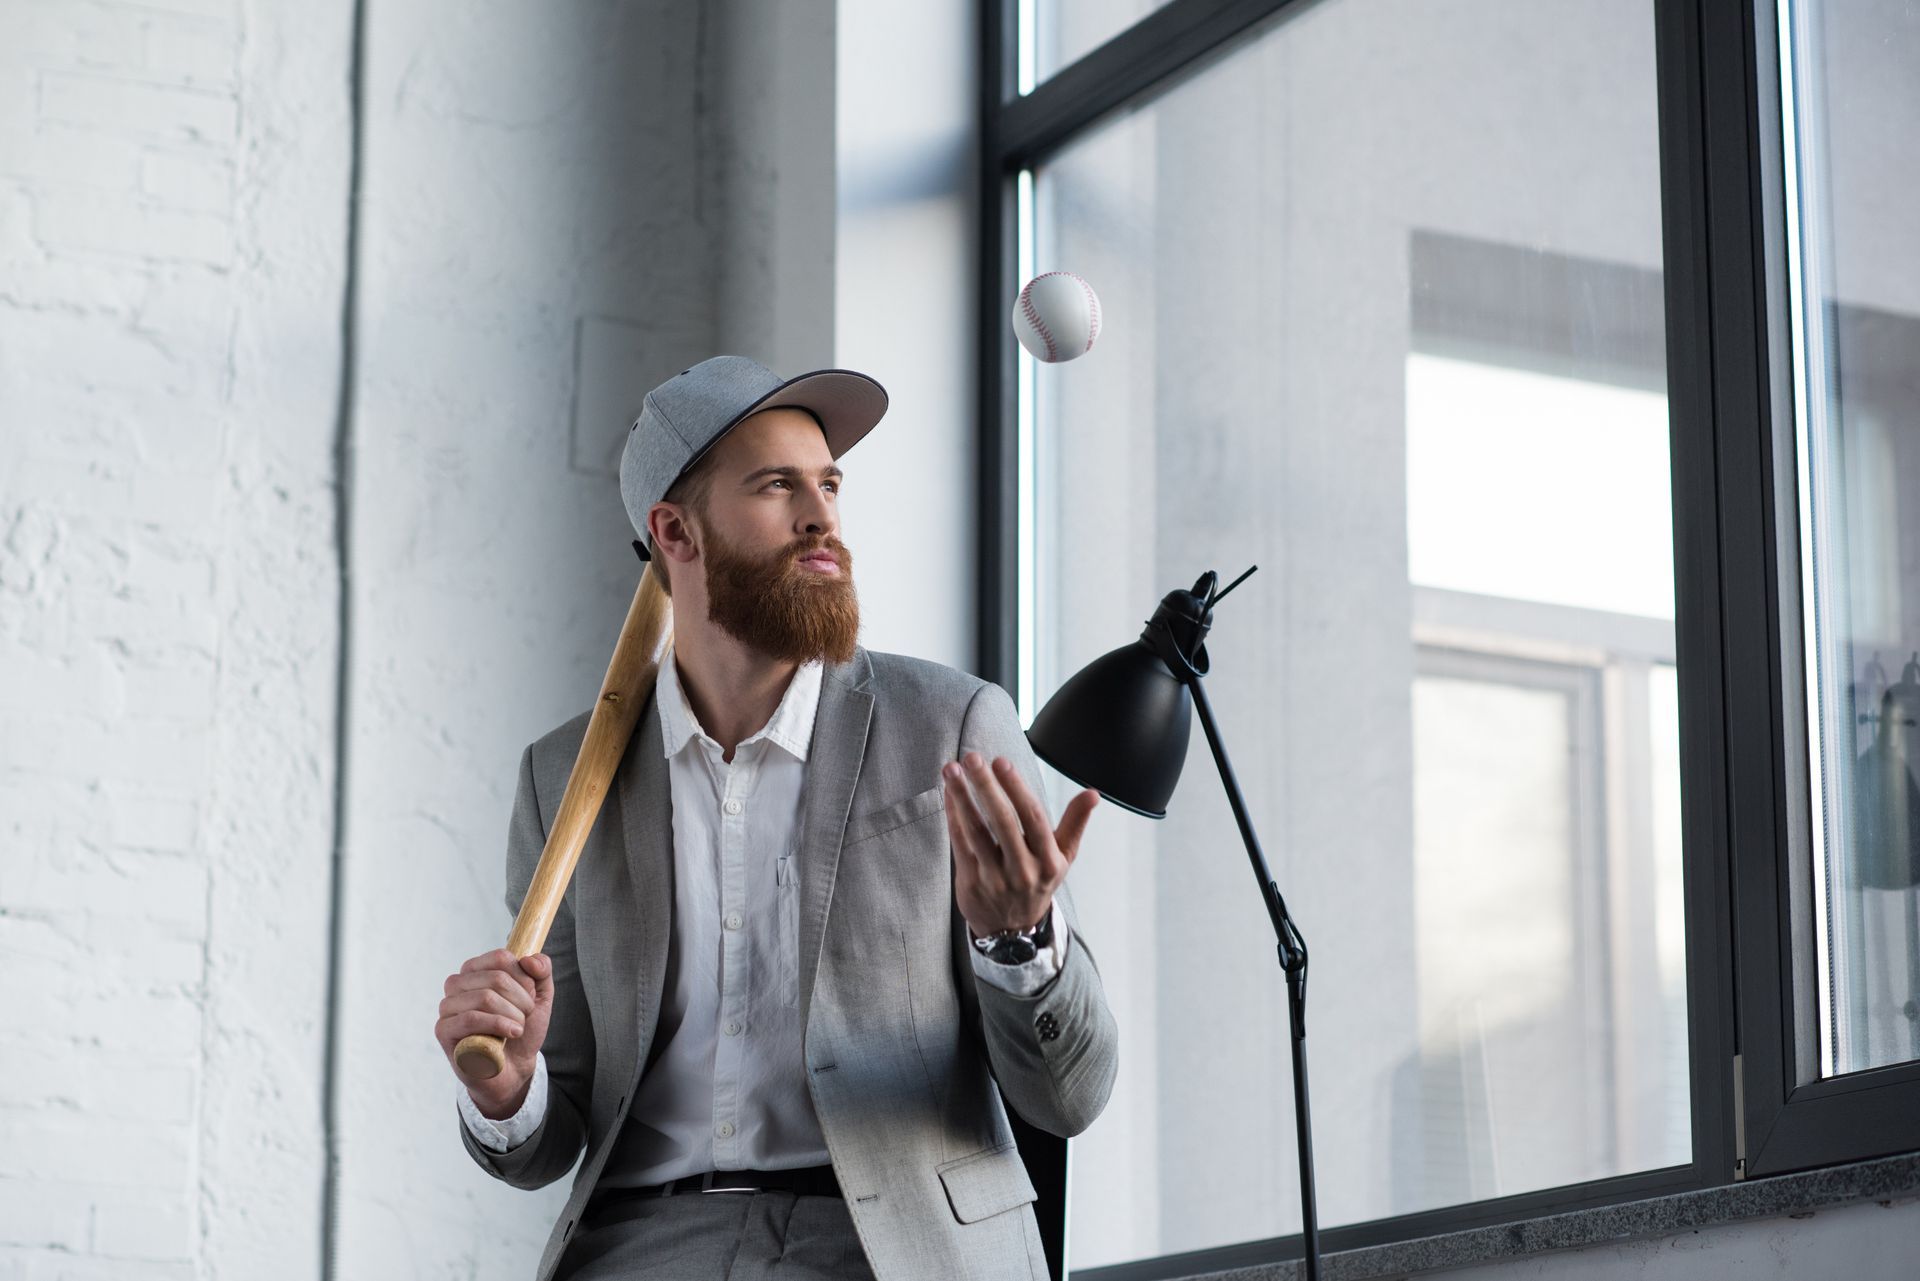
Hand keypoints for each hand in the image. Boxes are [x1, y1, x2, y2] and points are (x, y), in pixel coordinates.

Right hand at [434, 948, 552, 1118]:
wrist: (513, 1067)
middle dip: (521, 1000)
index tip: (530, 996)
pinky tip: (511, 1034)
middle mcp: (457, 984)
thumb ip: (541, 971)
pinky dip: (498, 1025)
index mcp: (476, 969)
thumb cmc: (521, 1028)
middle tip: (525, 1016)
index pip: (501, 958)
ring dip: (513, 1015)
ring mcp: (447, 1006)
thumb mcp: (540, 996)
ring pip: (485, 997)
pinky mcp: (443, 1030)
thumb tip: (529, 959)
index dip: (524, 978)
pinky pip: (471, 1019)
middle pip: (496, 978)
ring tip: (518, 1028)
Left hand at [943, 750, 1098, 936]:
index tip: (1001, 762)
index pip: (1033, 819)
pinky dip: (954, 816)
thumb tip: (1093, 793)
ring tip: (952, 770)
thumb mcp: (1063, 857)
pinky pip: (961, 844)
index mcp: (1048, 860)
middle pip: (1003, 822)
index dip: (1017, 789)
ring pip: (976, 832)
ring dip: (962, 798)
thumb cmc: (1039, 881)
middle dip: (986, 787)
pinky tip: (950, 793)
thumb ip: (1076, 823)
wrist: (1013, 930)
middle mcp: (1023, 870)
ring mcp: (995, 878)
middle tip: (972, 758)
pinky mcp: (971, 882)